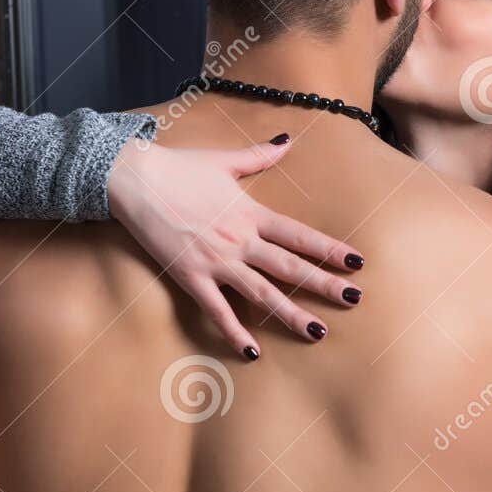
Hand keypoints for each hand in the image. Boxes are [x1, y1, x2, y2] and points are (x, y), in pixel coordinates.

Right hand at [108, 135, 363, 355]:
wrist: (136, 178)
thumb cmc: (179, 167)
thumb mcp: (224, 160)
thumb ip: (259, 155)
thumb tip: (286, 139)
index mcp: (251, 213)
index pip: (300, 235)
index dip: (330, 249)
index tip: (356, 263)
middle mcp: (240, 240)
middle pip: (290, 267)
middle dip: (324, 285)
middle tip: (355, 300)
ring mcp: (216, 262)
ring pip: (262, 294)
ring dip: (291, 314)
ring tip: (318, 332)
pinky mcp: (190, 277)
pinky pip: (216, 310)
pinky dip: (233, 332)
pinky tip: (251, 351)